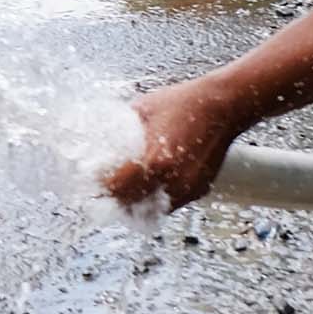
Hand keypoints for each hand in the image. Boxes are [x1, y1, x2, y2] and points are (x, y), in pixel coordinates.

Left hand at [100, 73, 250, 213]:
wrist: (222, 107)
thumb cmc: (184, 104)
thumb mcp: (142, 110)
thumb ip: (119, 126)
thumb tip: (97, 133)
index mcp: (156, 162)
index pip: (117, 189)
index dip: (100, 189)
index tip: (89, 184)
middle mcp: (173, 181)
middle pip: (131, 205)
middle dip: (114, 200)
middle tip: (102, 192)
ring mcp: (187, 189)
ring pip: (151, 209)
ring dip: (135, 203)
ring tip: (122, 192)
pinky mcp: (198, 190)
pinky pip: (170, 203)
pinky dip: (156, 199)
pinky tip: (148, 186)